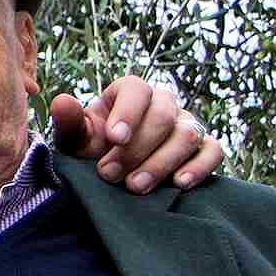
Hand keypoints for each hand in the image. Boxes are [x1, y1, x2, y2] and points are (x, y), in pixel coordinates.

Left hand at [49, 75, 223, 193]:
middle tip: (110, 174)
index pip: (137, 89)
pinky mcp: (204, 147)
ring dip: (161, 162)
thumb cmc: (94, 149)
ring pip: (187, 134)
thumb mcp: (76, 138)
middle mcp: (163, 103)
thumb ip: (70, 121)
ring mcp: (187, 124)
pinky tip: (179, 183)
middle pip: (162, 116)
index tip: (113, 138)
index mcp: (131, 92)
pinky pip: (213, 151)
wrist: (115, 173)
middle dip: (136, 148)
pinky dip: (199, 167)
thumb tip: (62, 101)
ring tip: (135, 186)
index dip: (127, 112)